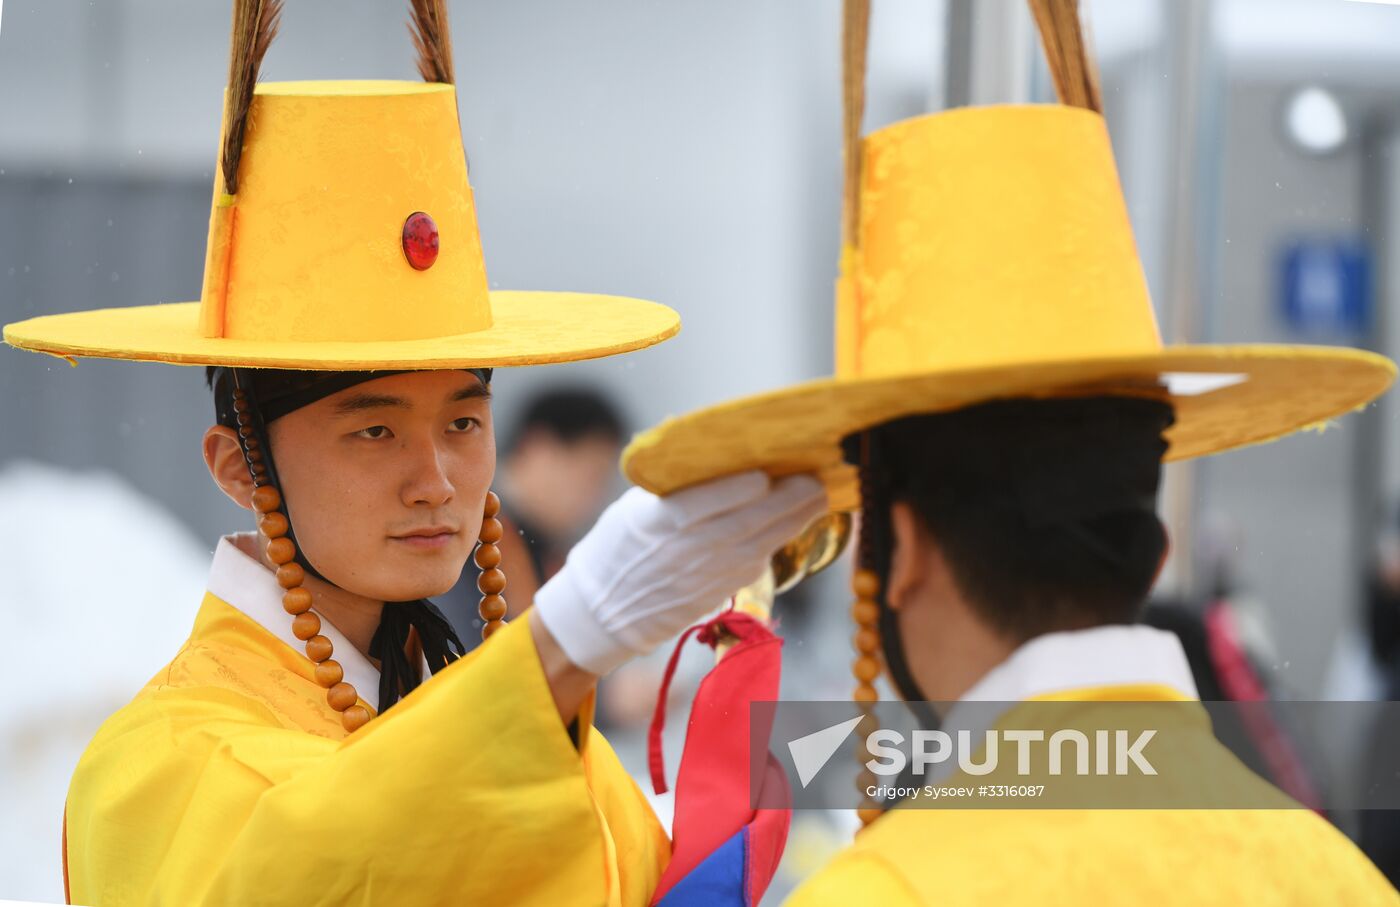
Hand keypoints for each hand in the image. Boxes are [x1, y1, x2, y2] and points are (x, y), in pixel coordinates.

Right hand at [531, 471, 825, 674]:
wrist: (602, 611)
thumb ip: (672, 483)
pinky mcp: (718, 592)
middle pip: (749, 520)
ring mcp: (706, 575)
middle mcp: (687, 549)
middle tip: (817, 479)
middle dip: (789, 499)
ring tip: (819, 498)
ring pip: (762, 543)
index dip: (745, 485)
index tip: (769, 470)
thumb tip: (708, 444)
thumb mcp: (632, 507)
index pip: (710, 499)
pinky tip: (793, 524)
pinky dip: (777, 542)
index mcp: (659, 520)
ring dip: (796, 520)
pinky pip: (755, 564)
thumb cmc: (616, 547)